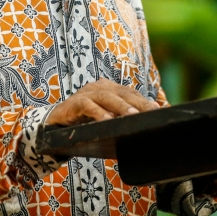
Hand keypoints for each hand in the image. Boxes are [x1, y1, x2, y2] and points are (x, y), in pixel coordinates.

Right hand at [45, 79, 160, 125]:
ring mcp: (86, 93)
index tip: (162, 110)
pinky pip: (87, 106)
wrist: (54, 125)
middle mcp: (99, 87)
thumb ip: (122, 120)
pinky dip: (98, 113)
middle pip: (123, 93)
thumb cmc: (84, 123)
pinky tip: (107, 121)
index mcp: (110, 89)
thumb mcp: (106, 120)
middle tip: (154, 112)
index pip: (132, 94)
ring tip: (134, 117)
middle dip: (140, 103)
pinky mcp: (74, 103)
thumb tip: (144, 127)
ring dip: (121, 107)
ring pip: (107, 97)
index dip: (146, 101)